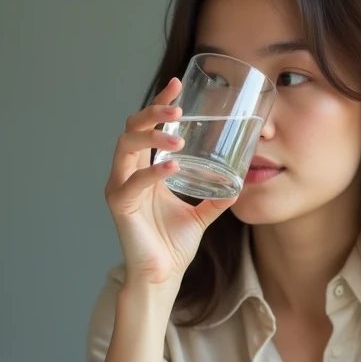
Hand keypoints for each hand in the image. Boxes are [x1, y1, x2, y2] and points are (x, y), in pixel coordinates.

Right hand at [105, 77, 237, 289]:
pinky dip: (152, 171)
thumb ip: (216, 198)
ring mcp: (120, 187)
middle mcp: (128, 173)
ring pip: (126, 146)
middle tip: (178, 108)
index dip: (159, 104)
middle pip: (131, 127)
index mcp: (144, 169)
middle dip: (153, 112)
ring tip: (177, 136)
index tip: (177, 85)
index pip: (147, 127)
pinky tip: (171, 166)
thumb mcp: (201, 214)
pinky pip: (133, 181)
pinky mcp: (119, 205)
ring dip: (151, 135)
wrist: (163, 276)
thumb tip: (240, 184)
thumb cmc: (173, 245)